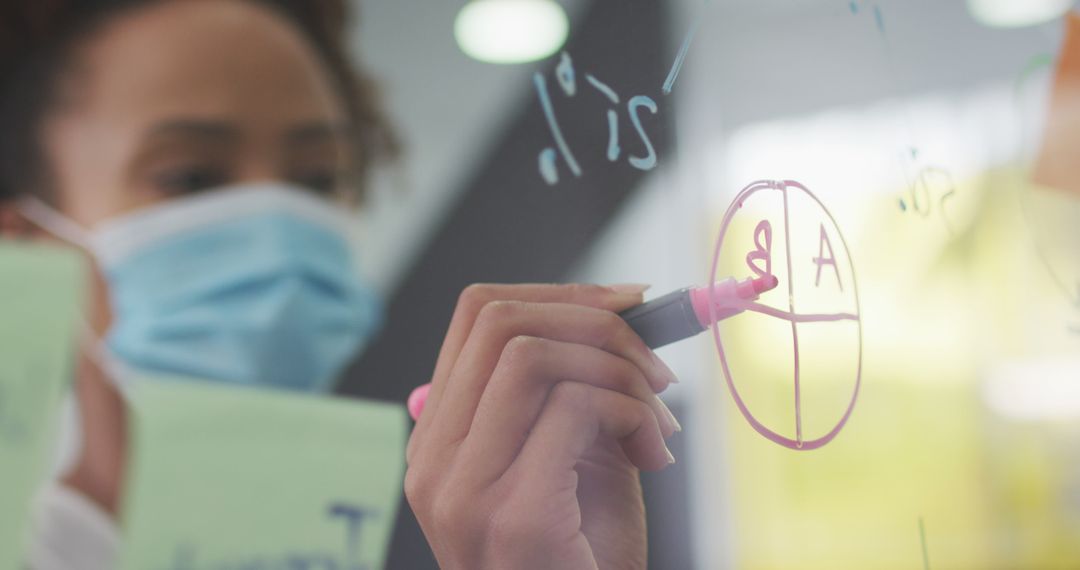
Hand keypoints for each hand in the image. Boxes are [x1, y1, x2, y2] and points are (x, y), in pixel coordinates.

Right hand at [405, 284, 679, 569]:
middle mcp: (432, 459)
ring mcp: (461, 490)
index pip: (476, 316)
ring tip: (659, 423)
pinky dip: (632, 415)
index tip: (630, 305)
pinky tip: (654, 456)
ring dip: (620, 372)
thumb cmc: (584, 556)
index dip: (561, 294)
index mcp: (439, 438)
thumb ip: (575, 388)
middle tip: (655, 367)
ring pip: (533, 355)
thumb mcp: (573, 457)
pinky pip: (572, 408)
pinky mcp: (510, 516)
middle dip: (598, 324)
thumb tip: (620, 306)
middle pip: (500, 321)